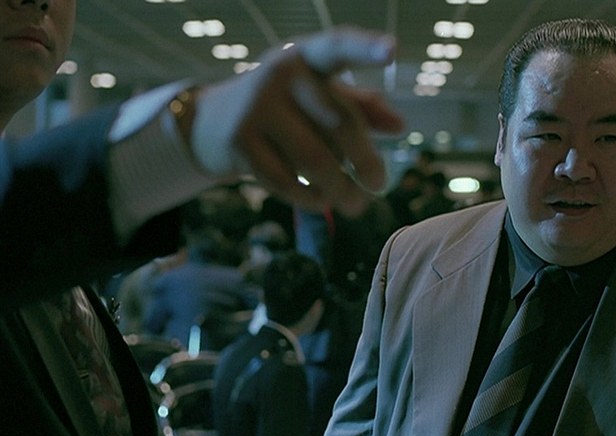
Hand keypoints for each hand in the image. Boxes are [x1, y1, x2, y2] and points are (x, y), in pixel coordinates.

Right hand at [191, 27, 403, 215]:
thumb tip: (399, 126)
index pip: (336, 47)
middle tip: (380, 185)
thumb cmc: (285, 108)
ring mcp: (255, 107)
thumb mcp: (319, 98)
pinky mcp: (239, 141)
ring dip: (342, 189)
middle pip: (339, 123)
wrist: (212, 123)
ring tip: (357, 205)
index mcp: (305, 57)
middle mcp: (279, 74)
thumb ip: (360, 107)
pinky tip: (323, 201)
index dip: (363, 47)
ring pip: (315, 160)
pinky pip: (287, 181)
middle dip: (365, 162)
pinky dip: (311, 197)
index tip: (392, 50)